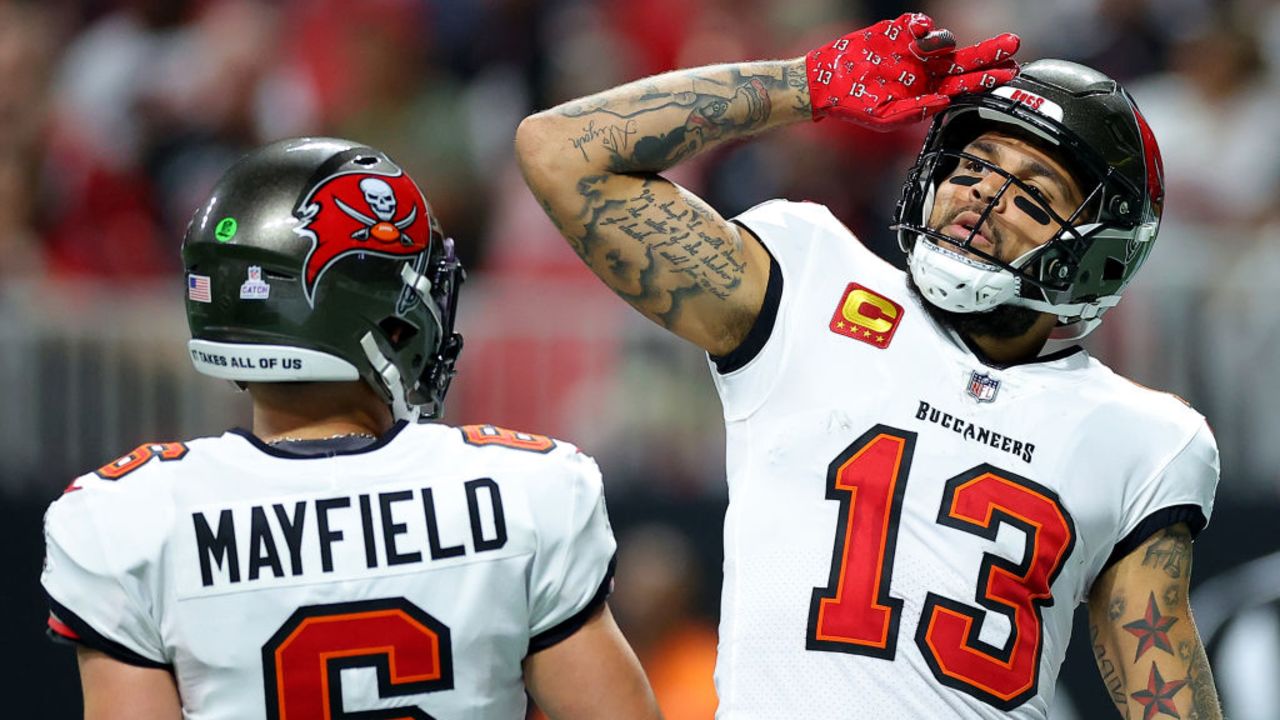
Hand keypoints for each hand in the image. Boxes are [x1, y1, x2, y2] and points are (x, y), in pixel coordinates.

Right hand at [806, 13, 1019, 129]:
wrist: (825, 81)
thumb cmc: (854, 104)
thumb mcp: (884, 118)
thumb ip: (915, 111)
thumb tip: (945, 99)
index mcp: (927, 92)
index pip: (965, 85)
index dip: (987, 79)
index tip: (1009, 73)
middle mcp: (926, 71)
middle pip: (967, 60)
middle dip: (990, 52)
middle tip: (1012, 45)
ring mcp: (914, 49)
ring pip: (944, 40)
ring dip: (940, 43)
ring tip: (921, 48)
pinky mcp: (898, 31)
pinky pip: (920, 23)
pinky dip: (921, 26)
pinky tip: (913, 34)